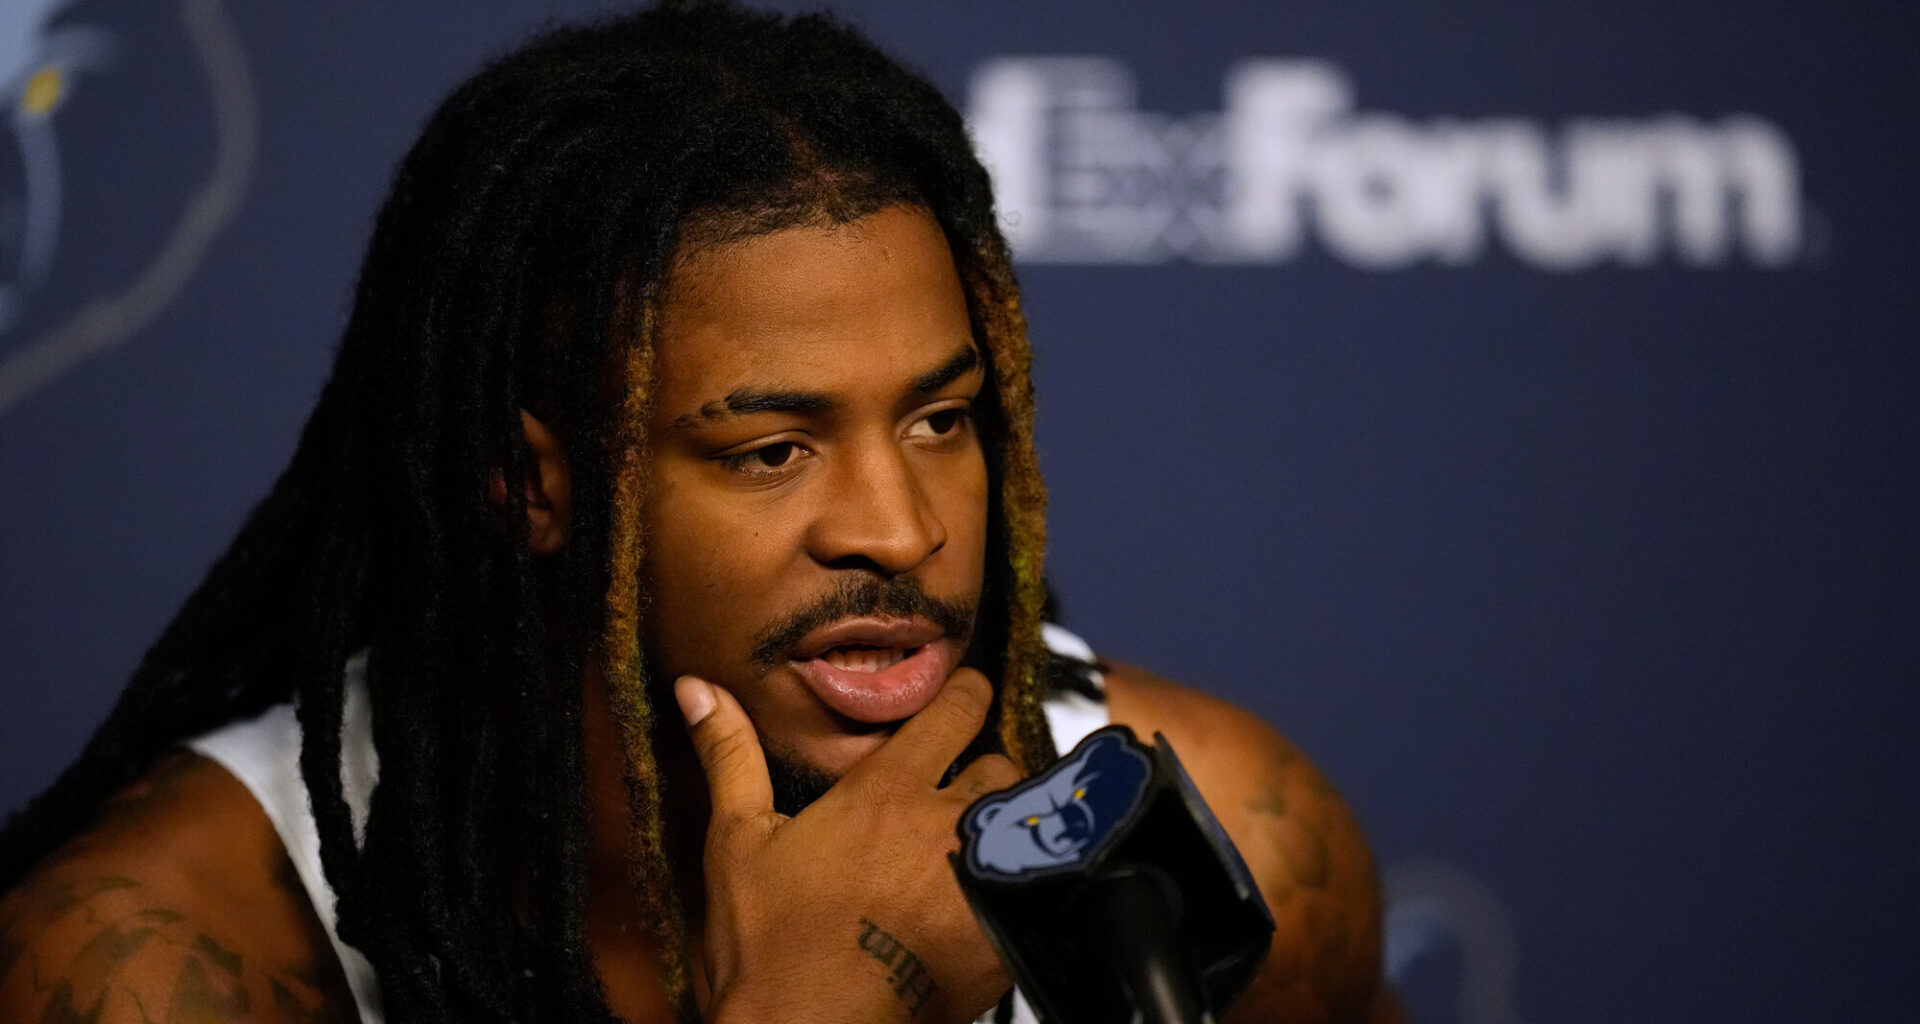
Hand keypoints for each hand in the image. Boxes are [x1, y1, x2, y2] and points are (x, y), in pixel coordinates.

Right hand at [677, 668, 1020, 1023]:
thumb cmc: (768, 947)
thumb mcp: (737, 843)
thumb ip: (731, 757)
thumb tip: (698, 688)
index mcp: (884, 792)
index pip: (955, 711)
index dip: (968, 693)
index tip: (970, 692)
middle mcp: (942, 827)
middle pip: (1002, 769)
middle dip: (988, 775)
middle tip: (964, 795)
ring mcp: (980, 881)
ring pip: (1024, 826)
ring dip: (1006, 831)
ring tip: (980, 849)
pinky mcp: (1002, 936)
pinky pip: (1038, 889)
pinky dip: (1020, 888)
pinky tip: (991, 904)